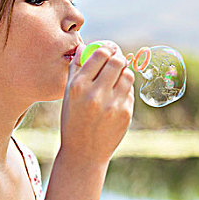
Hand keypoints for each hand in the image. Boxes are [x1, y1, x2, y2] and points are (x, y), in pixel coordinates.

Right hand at [59, 40, 134, 163]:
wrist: (84, 152)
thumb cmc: (73, 119)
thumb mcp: (68, 94)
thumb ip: (75, 68)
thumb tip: (84, 47)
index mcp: (78, 87)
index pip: (100, 55)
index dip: (106, 49)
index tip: (108, 50)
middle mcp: (96, 94)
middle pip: (117, 62)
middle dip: (118, 58)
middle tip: (116, 60)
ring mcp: (113, 105)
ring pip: (128, 75)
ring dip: (124, 73)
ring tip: (116, 78)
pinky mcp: (126, 114)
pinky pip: (130, 92)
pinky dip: (125, 90)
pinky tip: (115, 97)